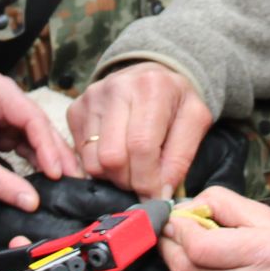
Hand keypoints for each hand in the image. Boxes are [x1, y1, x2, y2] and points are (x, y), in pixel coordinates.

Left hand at [0, 72, 83, 210]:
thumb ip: (0, 183)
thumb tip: (32, 203)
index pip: (33, 119)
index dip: (49, 147)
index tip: (59, 174)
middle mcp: (5, 96)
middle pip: (39, 127)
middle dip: (55, 154)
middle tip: (75, 181)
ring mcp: (4, 112)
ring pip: (35, 137)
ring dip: (49, 159)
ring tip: (68, 183)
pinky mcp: (1, 128)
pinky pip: (24, 144)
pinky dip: (35, 161)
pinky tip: (49, 178)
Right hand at [67, 61, 212, 198]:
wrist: (152, 74)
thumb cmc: (176, 101)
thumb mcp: (195, 121)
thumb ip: (181, 157)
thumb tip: (160, 193)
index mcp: (151, 87)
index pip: (141, 146)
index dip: (147, 180)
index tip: (155, 196)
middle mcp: (116, 88)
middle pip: (112, 157)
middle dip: (129, 181)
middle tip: (143, 181)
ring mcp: (91, 98)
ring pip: (92, 161)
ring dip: (113, 176)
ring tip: (131, 167)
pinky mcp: (75, 110)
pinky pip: (80, 156)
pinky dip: (99, 166)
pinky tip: (117, 154)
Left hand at [157, 186, 269, 270]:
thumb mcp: (268, 215)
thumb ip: (224, 204)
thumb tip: (185, 208)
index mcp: (263, 252)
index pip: (199, 247)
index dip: (179, 230)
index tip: (176, 218)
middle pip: (186, 268)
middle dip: (170, 246)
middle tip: (171, 231)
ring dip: (183, 263)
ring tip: (198, 249)